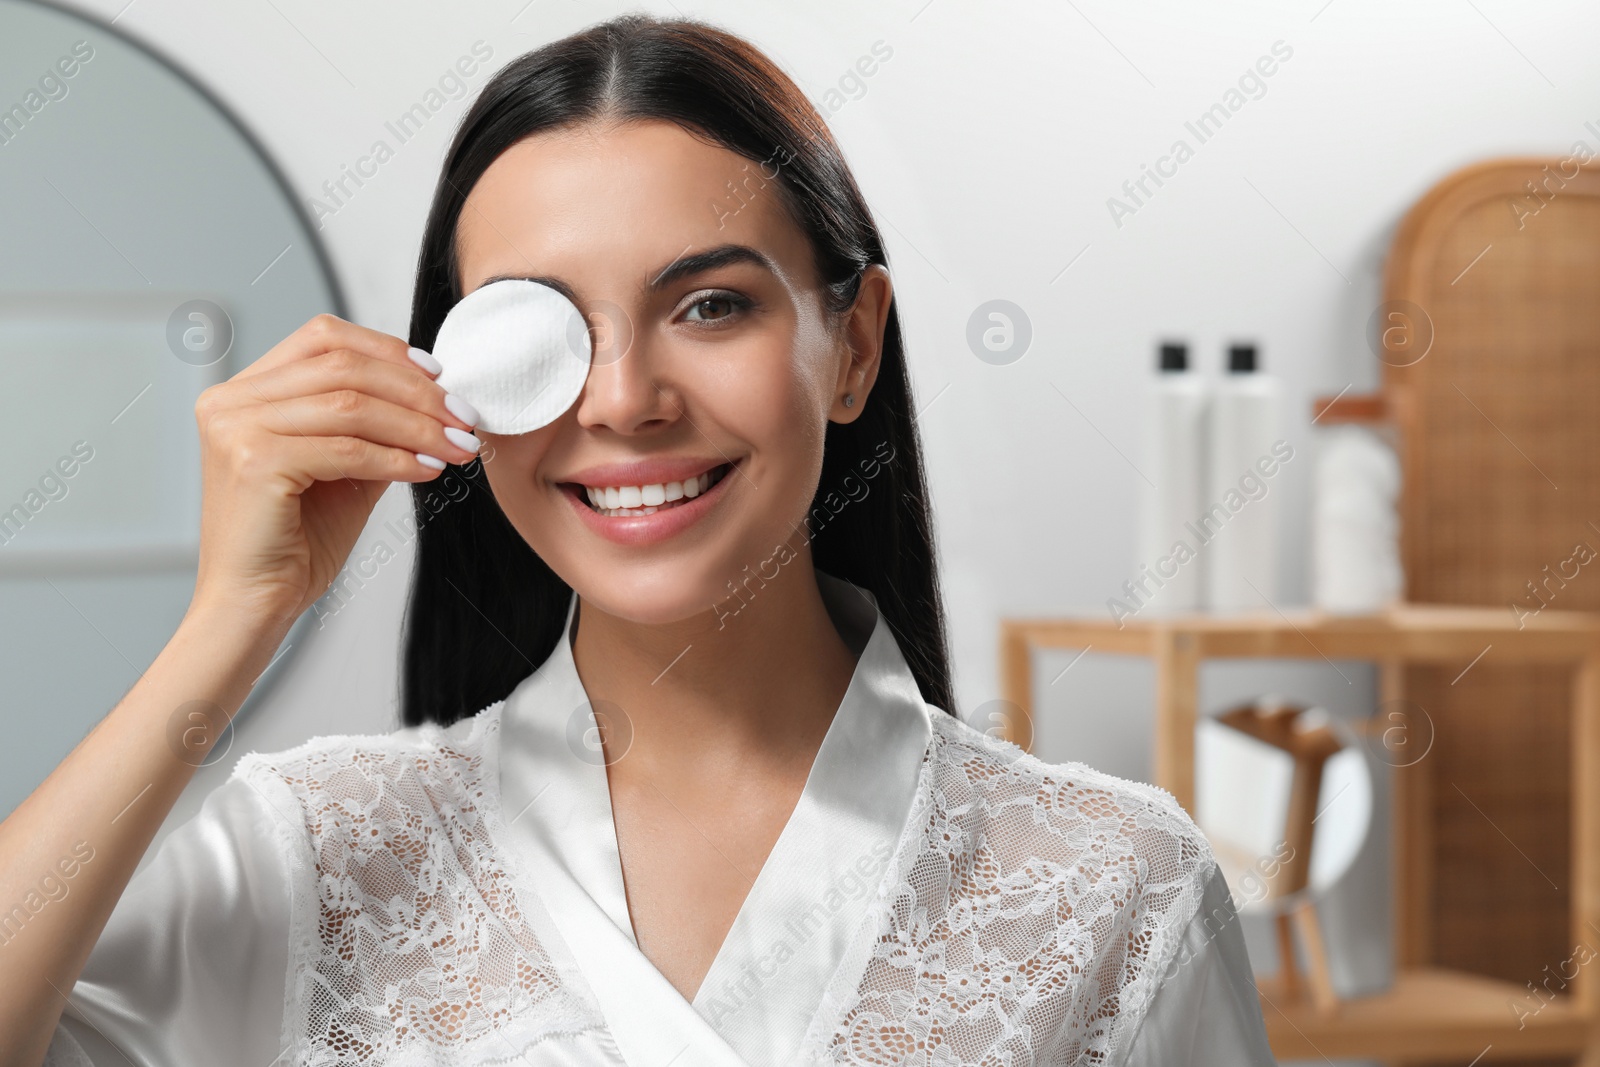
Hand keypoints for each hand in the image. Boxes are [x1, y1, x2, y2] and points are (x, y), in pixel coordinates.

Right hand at [189, 313, 480, 625]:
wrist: (256, 602)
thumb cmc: (294, 541)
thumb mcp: (344, 468)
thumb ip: (374, 427)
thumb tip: (435, 398)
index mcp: (245, 392)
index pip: (323, 337)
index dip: (387, 350)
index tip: (440, 377)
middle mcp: (231, 401)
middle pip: (342, 366)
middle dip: (416, 391)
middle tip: (464, 418)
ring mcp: (237, 428)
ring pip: (350, 404)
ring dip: (418, 426)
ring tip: (458, 447)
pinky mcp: (254, 462)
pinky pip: (347, 448)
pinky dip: (397, 458)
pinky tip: (429, 471)